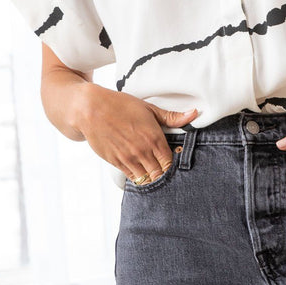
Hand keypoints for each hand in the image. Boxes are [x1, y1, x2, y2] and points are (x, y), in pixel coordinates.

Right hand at [77, 85, 198, 181]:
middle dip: (165, 174)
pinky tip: (142, 172)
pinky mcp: (116, 162)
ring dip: (153, 178)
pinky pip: (132, 178)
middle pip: (161, 174)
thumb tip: (194, 114)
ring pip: (147, 178)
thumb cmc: (121, 106)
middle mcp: (143, 151)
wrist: (91, 110)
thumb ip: (172, 117)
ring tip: (155, 173)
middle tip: (166, 170)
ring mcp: (129, 159)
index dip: (174, 164)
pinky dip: (139, 178)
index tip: (175, 161)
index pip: (171, 162)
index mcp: (154, 138)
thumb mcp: (149, 108)